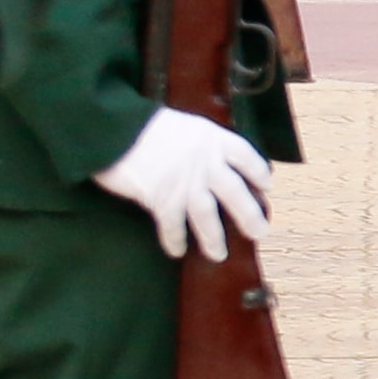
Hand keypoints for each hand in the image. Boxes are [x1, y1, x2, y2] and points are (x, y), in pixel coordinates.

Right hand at [95, 105, 274, 260]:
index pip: (246, 156)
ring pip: (208, 216)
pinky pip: (173, 225)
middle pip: (236, 192)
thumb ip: (197, 143)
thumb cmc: (140, 123)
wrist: (112, 127)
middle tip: (259, 232)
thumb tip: (206, 162)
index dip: (258, 172)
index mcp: (212, 138)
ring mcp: (186, 182)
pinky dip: (175, 239)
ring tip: (218, 254)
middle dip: (249, 215)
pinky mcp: (162, 198)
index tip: (265, 186)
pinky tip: (176, 251)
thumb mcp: (180, 124)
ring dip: (214, 238)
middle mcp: (205, 162)